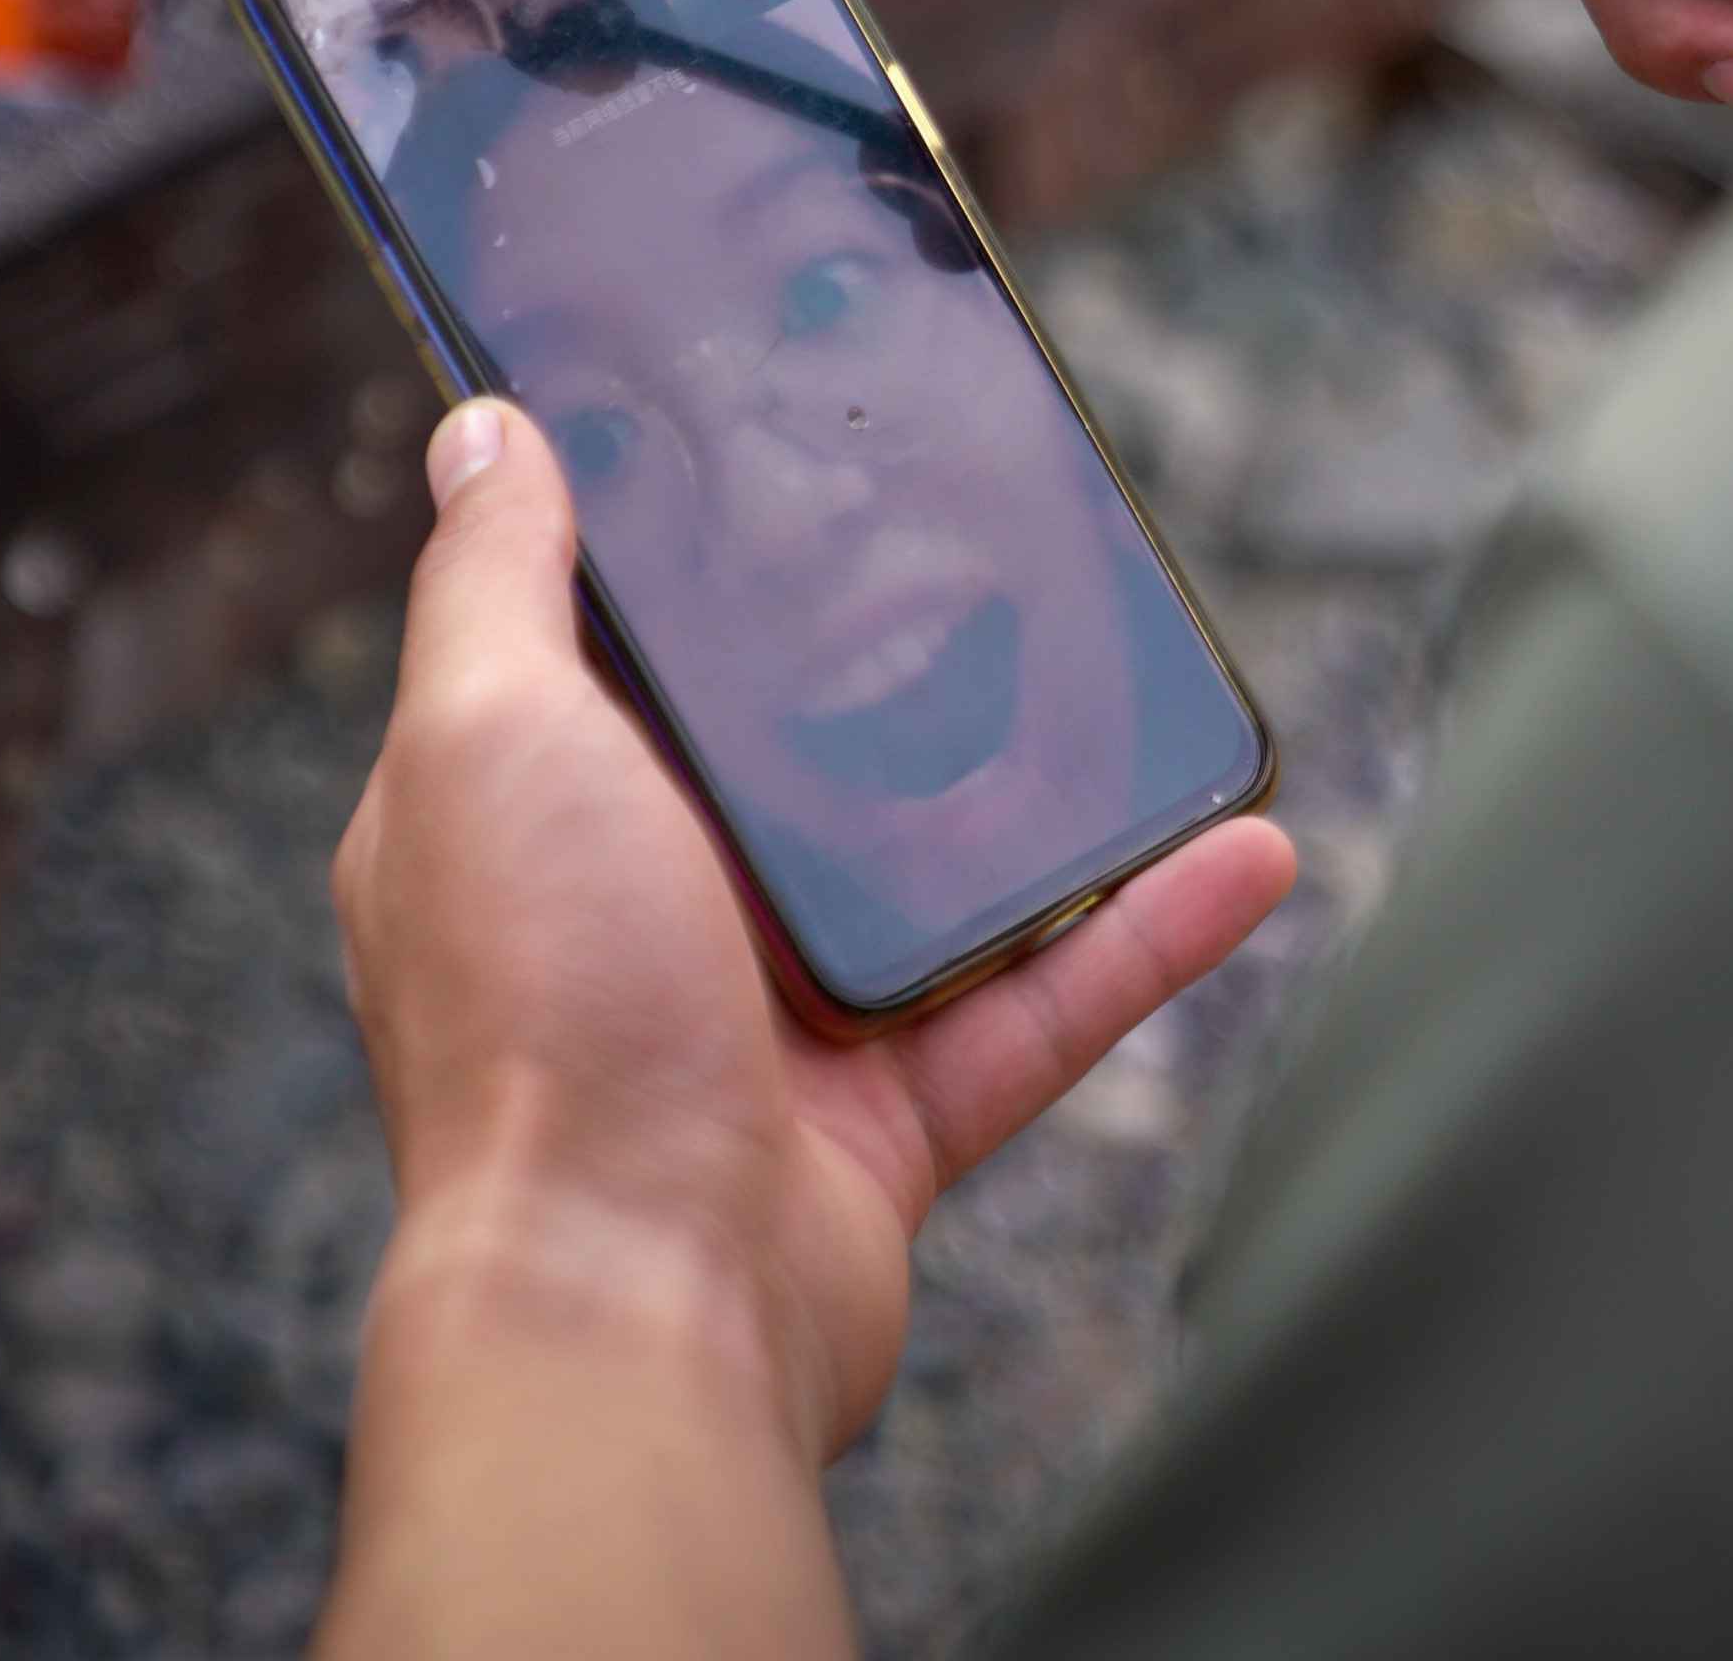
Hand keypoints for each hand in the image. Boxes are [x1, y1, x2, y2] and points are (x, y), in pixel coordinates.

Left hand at [331, 402, 1296, 1460]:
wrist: (638, 1298)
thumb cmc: (539, 1017)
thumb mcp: (485, 738)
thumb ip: (492, 584)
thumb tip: (482, 434)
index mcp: (535, 814)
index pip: (616, 655)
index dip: (694, 556)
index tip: (792, 446)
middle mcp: (648, 911)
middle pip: (794, 754)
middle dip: (902, 659)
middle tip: (1008, 539)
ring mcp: (776, 1018)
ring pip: (947, 874)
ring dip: (1061, 796)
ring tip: (1155, 688)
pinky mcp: (893, 1115)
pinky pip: (1049, 1001)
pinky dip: (1152, 933)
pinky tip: (1250, 849)